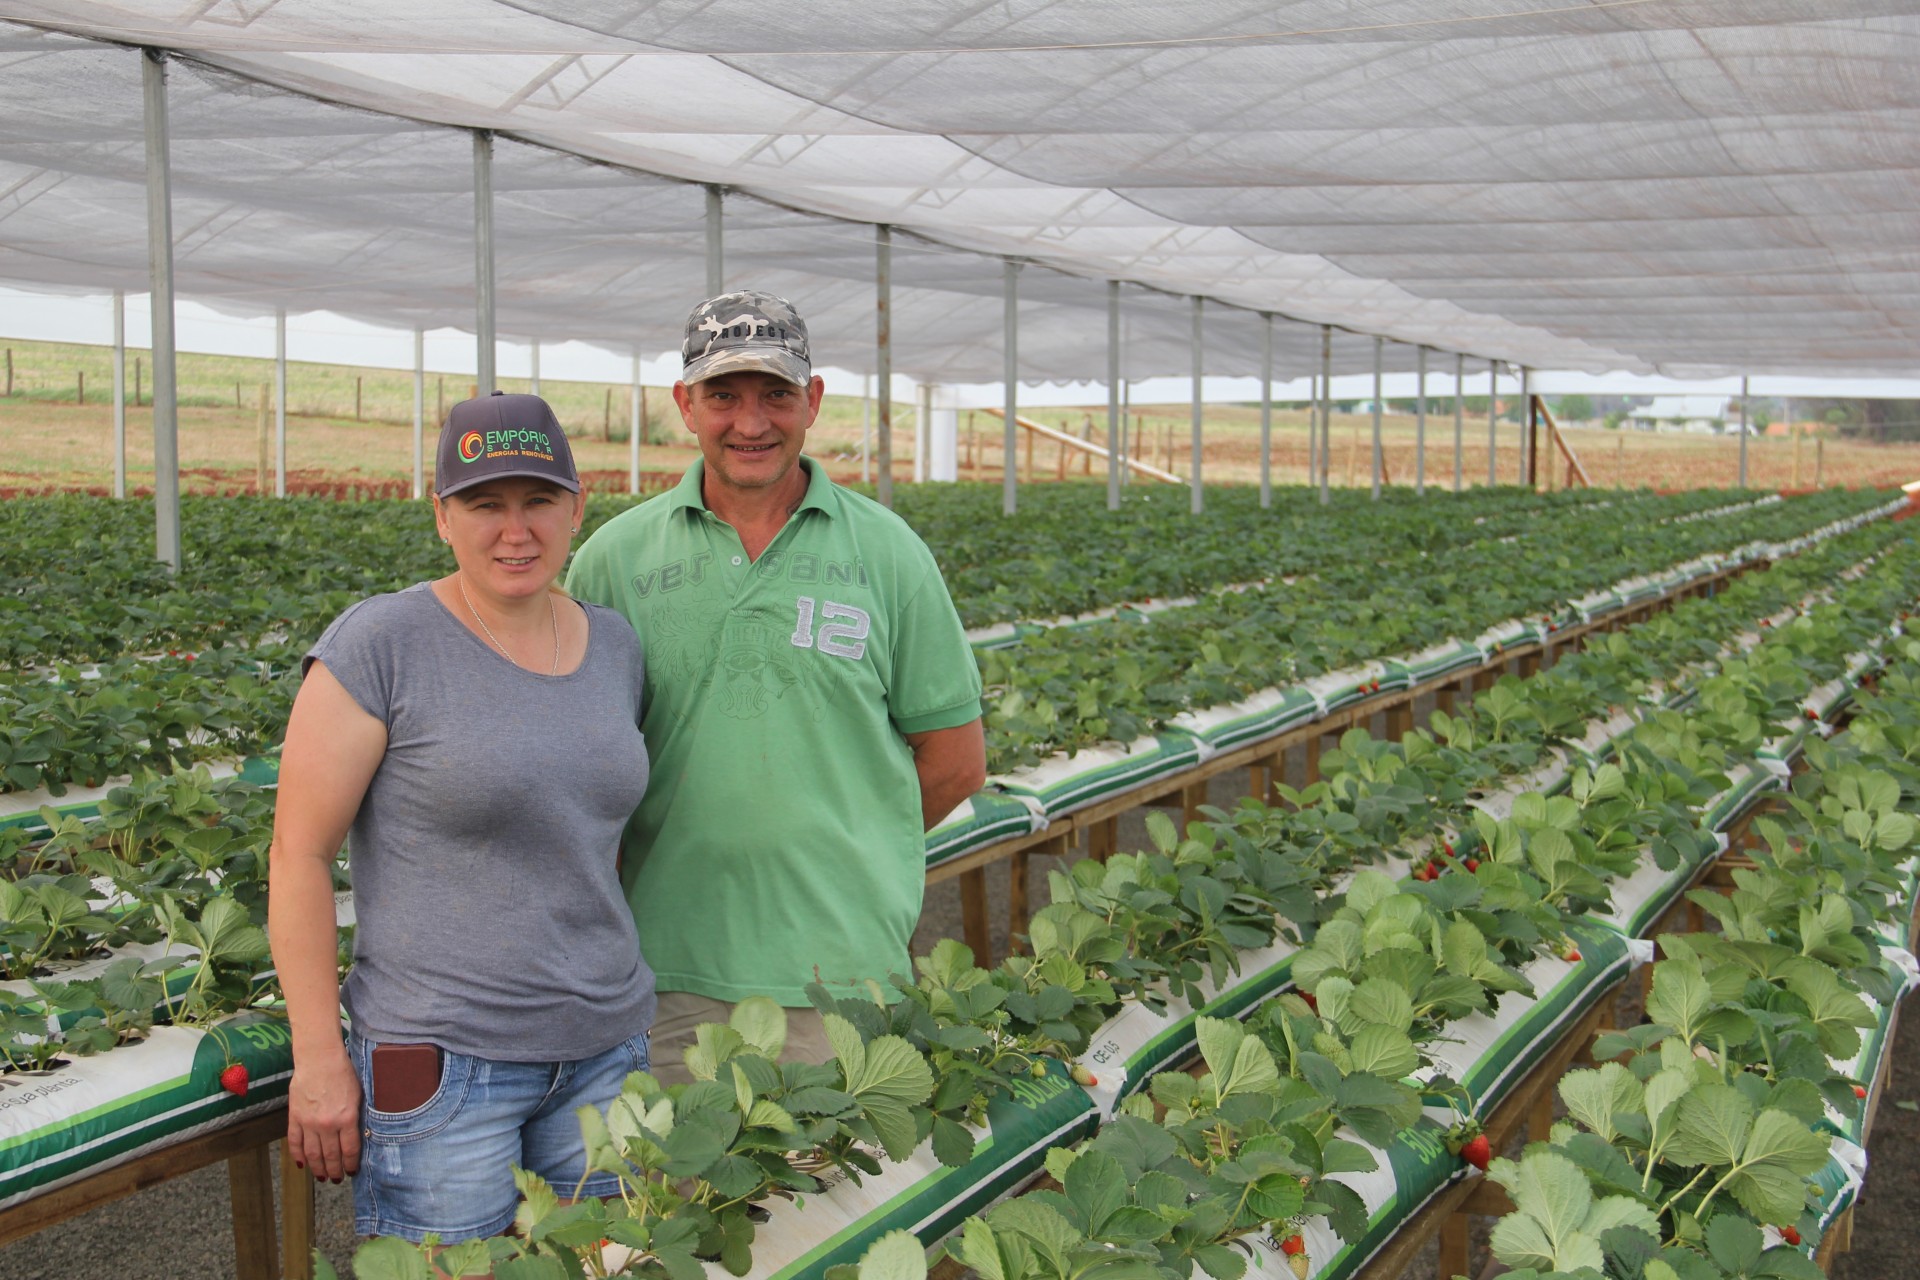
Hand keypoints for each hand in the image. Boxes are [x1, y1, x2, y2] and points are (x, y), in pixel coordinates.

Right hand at [286, 1046, 361, 1181]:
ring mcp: (309, 1122)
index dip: (350, 1164)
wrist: (319, 1059)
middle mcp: (328, 1124)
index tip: (351, 1172)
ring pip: (312, 1153)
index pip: (349, 1149)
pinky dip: (297, 1155)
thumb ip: (356, 1116)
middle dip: (334, 1170)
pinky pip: (295, 1142)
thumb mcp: (358, 1095)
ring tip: (321, 1176)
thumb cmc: (343, 1073)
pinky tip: (301, 1164)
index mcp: (347, 1118)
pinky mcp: (295, 1117)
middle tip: (335, 1179)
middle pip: (330, 1155)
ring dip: (317, 1168)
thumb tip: (358, 1135)